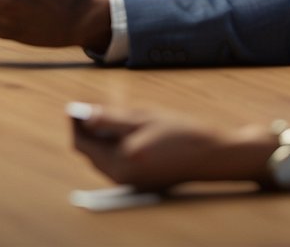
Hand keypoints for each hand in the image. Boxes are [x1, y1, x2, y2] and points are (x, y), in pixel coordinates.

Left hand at [70, 104, 243, 190]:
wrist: (213, 156)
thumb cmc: (181, 133)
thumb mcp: (143, 118)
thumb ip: (109, 118)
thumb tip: (82, 113)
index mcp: (120, 163)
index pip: (82, 144)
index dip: (76, 123)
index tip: (76, 105)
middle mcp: (122, 179)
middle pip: (90, 153)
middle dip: (88, 130)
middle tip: (95, 107)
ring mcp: (130, 184)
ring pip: (102, 159)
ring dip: (101, 139)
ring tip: (114, 117)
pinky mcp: (139, 183)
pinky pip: (116, 165)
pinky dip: (114, 148)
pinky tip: (128, 133)